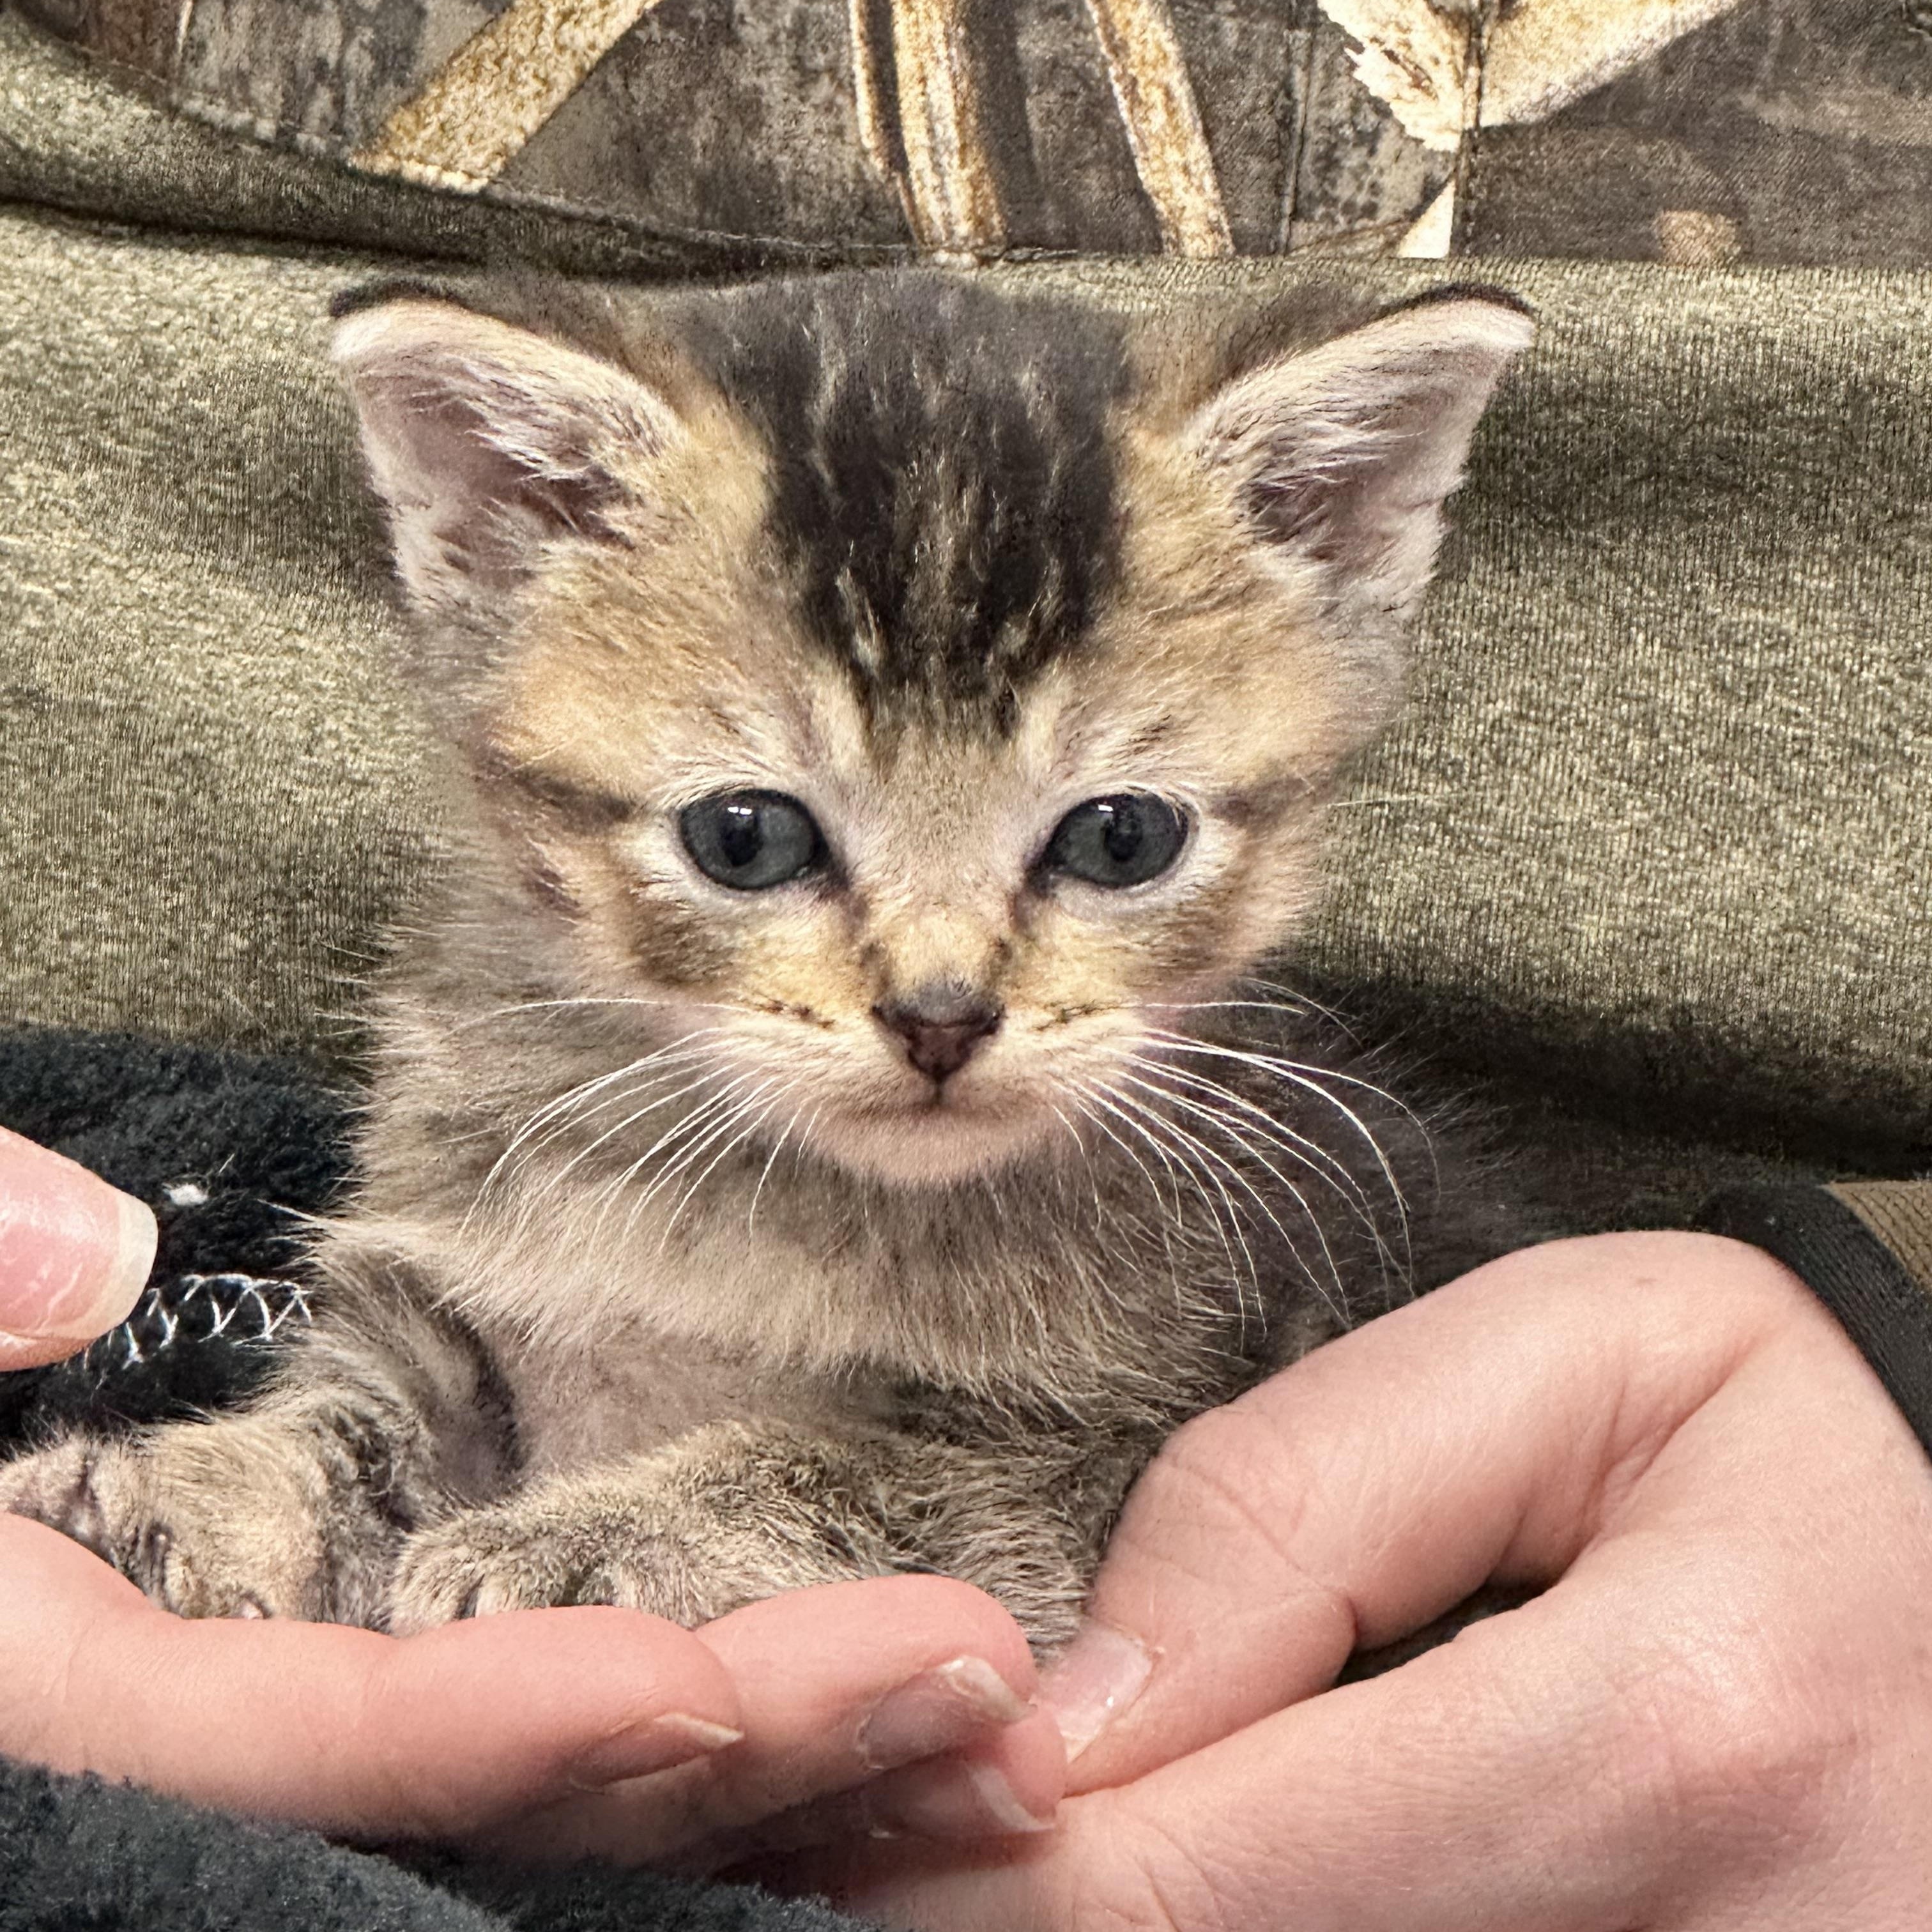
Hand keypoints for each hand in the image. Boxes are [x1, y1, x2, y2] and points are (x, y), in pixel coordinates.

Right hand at [0, 1126, 1062, 1856]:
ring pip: (566, 1800)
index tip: (689, 1686)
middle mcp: (199, 1777)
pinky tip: (878, 1688)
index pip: (296, 1753)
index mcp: (60, 1708)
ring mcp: (314, 1765)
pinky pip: (568, 1749)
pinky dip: (726, 1733)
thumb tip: (82, 1263)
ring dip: (786, 1759)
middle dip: (733, 1760)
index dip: (493, 1732)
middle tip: (962, 1682)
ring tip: (983, 1689)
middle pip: (492, 1806)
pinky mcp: (383, 1722)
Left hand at [831, 1233, 1931, 1928]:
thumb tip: (1083, 1716)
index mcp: (1678, 1740)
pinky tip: (1246, 1876)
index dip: (1005, 1863)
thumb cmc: (1771, 1454)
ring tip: (1095, 1848)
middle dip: (1058, 1927)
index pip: (1214, 1872)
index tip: (893, 1814)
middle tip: (946, 1845)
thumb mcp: (1574, 1359)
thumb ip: (1304, 1499)